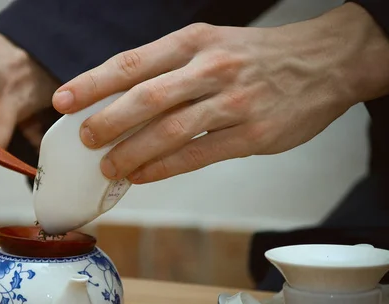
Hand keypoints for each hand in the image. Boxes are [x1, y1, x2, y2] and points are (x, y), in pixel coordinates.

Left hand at [52, 3, 388, 183]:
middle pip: (146, 98)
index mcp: (194, 42)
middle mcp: (211, 69)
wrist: (324, 62)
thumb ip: (168, 69)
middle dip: (107, 122)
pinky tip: (144, 175)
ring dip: (132, 152)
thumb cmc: (257, 57)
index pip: (132, 63)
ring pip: (170, 131)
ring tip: (109, 168)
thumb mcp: (210, 44)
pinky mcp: (253, 134)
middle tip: (84, 140)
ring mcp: (233, 102)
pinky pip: (198, 155)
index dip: (93, 83)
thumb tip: (120, 99)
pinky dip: (165, 168)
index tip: (65, 101)